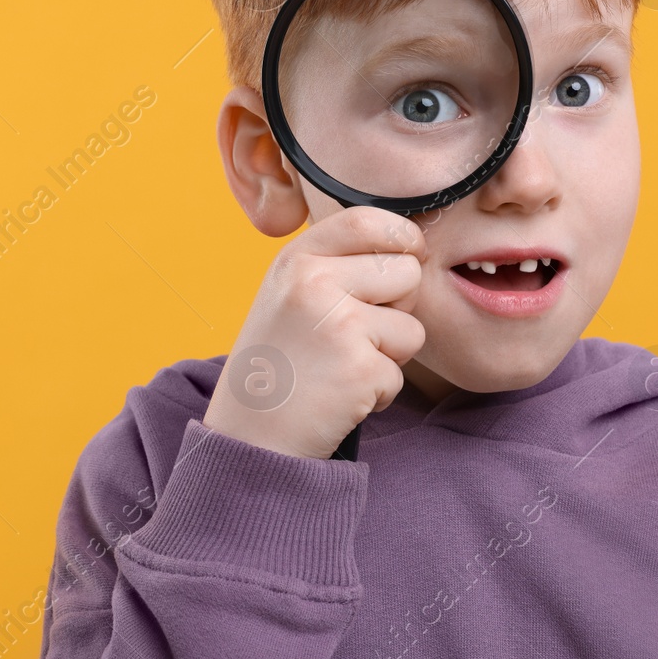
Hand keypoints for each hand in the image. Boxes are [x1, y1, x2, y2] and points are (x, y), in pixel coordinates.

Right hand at [204, 206, 426, 459]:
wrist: (247, 438)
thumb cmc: (276, 365)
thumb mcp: (288, 296)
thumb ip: (337, 267)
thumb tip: (410, 248)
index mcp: (296, 260)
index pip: (368, 220)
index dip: (402, 236)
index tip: (409, 254)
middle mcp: (314, 283)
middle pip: (407, 272)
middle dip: (400, 306)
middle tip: (358, 334)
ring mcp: (338, 325)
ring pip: (411, 327)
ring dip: (389, 355)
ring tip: (342, 367)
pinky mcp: (359, 369)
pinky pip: (399, 374)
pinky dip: (378, 392)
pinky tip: (340, 396)